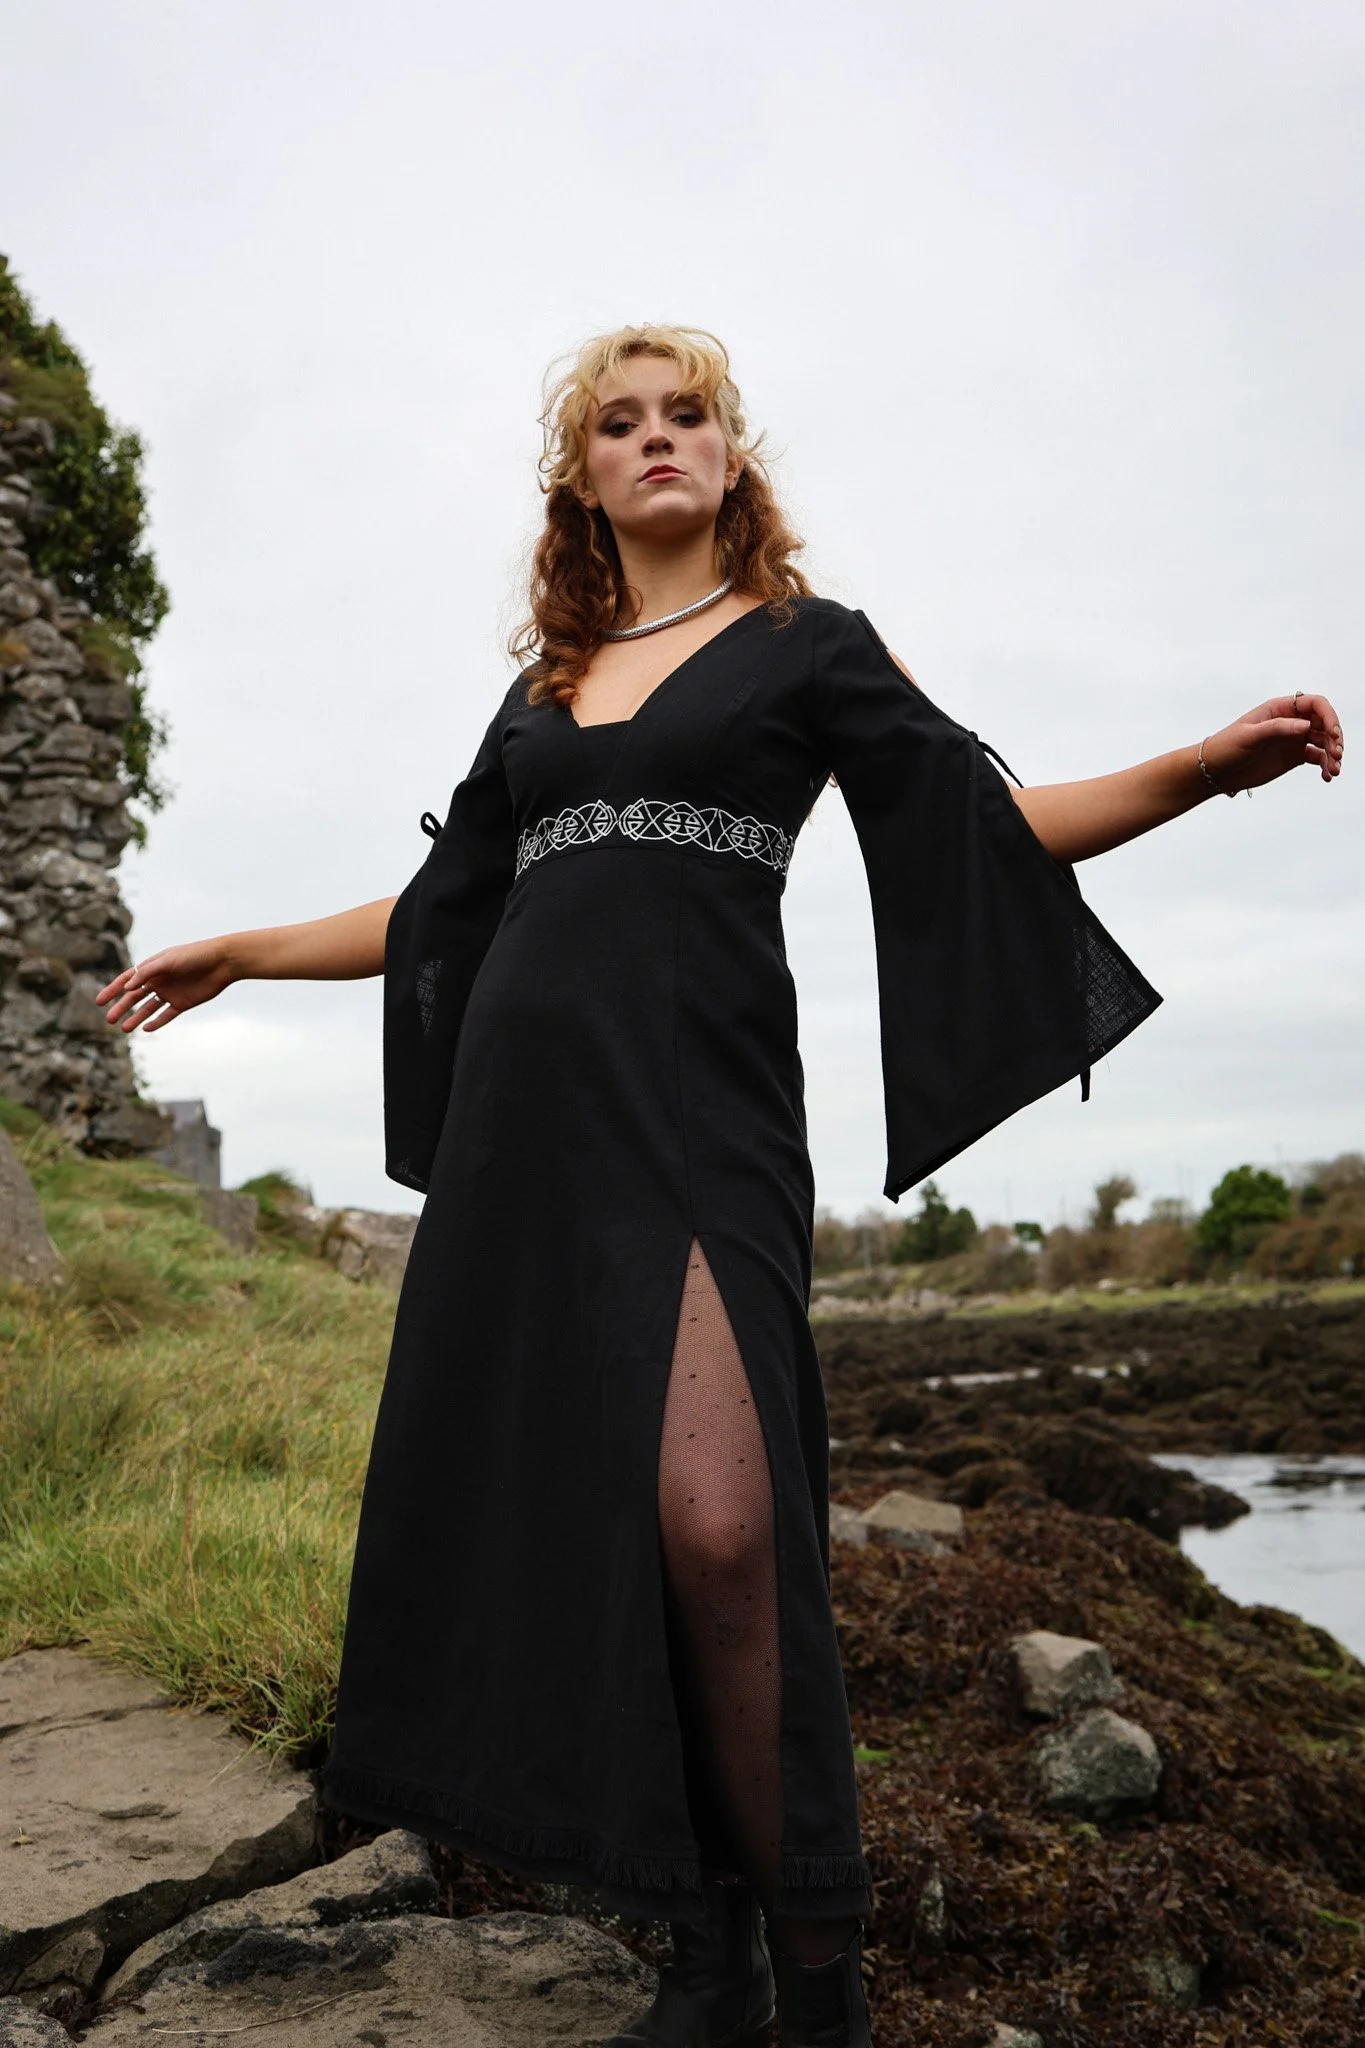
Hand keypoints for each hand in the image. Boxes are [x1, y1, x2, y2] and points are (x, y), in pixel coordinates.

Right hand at [97, 938, 236, 1033]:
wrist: (222, 962)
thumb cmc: (194, 955)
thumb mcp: (168, 961)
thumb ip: (146, 973)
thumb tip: (126, 987)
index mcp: (152, 968)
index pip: (126, 980)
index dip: (112, 990)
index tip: (99, 1002)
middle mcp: (158, 981)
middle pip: (134, 997)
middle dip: (121, 1008)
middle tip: (109, 1020)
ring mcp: (170, 993)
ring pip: (148, 1009)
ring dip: (136, 1018)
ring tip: (124, 1029)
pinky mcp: (182, 1003)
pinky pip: (165, 1015)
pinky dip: (156, 1022)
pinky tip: (145, 1028)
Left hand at [1202, 693, 1343, 793]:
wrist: (1214, 771)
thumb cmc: (1226, 747)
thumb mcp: (1249, 736)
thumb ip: (1277, 728)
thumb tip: (1305, 725)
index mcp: (1280, 709)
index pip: (1314, 704)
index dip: (1329, 716)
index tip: (1333, 734)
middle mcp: (1290, 721)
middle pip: (1324, 723)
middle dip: (1335, 737)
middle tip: (1337, 754)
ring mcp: (1293, 739)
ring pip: (1324, 742)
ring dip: (1333, 754)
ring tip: (1334, 770)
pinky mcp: (1293, 757)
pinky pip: (1317, 758)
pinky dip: (1326, 766)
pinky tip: (1327, 776)